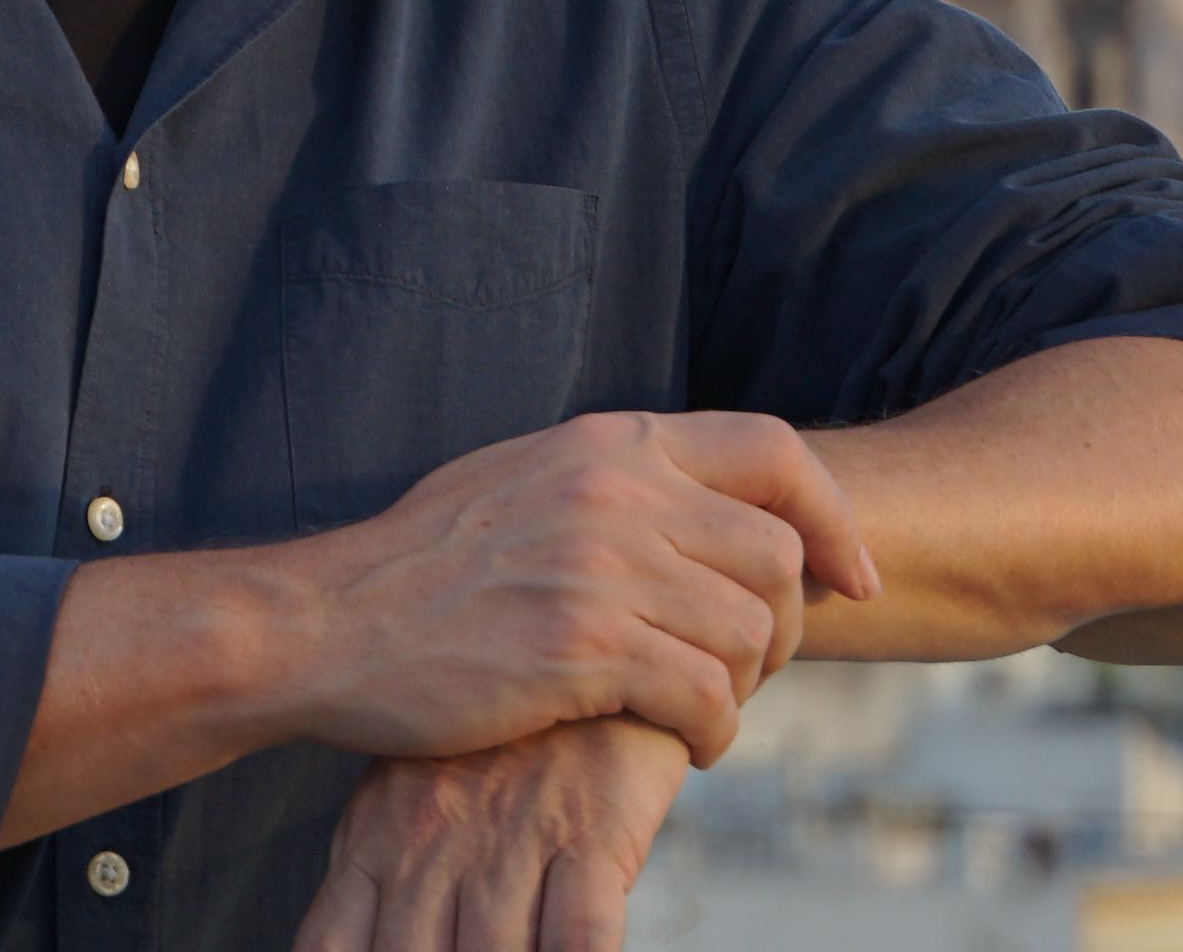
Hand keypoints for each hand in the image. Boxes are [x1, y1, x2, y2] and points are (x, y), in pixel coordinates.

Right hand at [278, 410, 873, 767]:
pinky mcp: (581, 648)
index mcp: (607, 442)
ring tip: (702, 708)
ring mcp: (599, 567)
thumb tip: (700, 500)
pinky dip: (712, 733)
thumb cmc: (425, 568)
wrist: (331, 624)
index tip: (851, 577)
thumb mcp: (525, 480)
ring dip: (744, 688)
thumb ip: (613, 480)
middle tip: (748, 669)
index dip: (833, 516)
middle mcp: (614, 491)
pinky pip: (707, 697)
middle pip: (778, 554)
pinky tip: (680, 741)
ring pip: (751, 633)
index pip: (774, 449)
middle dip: (787, 626)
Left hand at [291, 718, 690, 951]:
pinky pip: (579, 936)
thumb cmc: (489, 742)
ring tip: (516, 948)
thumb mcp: (398, 800)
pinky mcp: (590, 833)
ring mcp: (509, 840)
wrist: (582, 640)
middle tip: (458, 948)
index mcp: (375, 841)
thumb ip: (369, 882)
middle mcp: (432, 847)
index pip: (331, 947)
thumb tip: (349, 946)